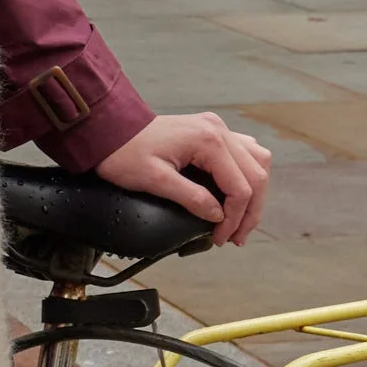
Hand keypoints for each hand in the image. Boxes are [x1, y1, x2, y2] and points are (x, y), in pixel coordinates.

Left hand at [97, 111, 270, 245]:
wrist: (109, 130)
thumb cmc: (124, 153)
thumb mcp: (154, 180)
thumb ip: (190, 198)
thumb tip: (218, 216)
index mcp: (208, 141)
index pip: (240, 187)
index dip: (235, 218)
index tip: (220, 238)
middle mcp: (218, 130)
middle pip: (256, 175)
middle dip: (250, 211)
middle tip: (236, 238)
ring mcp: (217, 128)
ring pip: (257, 161)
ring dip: (254, 192)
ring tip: (241, 220)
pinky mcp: (211, 131)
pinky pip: (244, 152)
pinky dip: (247, 175)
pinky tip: (238, 193)